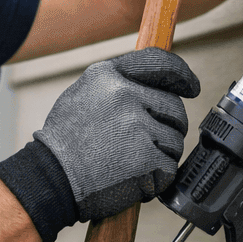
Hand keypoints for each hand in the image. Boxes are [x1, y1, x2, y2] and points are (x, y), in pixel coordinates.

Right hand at [0, 49, 200, 241]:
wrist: (51, 178)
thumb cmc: (65, 141)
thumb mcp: (84, 93)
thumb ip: (119, 83)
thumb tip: (157, 84)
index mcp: (109, 76)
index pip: (160, 64)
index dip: (182, 76)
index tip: (191, 86)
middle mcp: (124, 96)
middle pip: (174, 108)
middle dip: (169, 126)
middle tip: (147, 143)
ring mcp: (137, 128)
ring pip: (174, 140)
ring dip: (162, 154)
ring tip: (132, 162)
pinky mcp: (145, 159)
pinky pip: (170, 167)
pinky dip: (158, 177)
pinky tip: (134, 177)